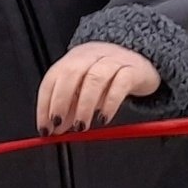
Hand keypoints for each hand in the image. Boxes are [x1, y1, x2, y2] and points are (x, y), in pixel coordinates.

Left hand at [37, 42, 160, 132]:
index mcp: (74, 60)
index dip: (45, 105)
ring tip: (82, 126)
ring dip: (84, 106)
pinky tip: (104, 118)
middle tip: (60, 126)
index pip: (52, 79)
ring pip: (95, 79)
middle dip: (61, 102)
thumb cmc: (108, 77)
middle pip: (71, 74)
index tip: (45, 127)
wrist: (141, 60)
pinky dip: (110, 104)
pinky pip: (120, 85)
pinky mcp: (133, 70)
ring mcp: (113, 60)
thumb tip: (55, 130)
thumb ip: (69, 109)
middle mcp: (91, 56)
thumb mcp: (84, 90)